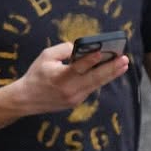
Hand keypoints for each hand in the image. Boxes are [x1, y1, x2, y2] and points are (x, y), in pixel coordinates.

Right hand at [9, 41, 128, 115]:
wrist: (26, 100)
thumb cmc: (36, 75)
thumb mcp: (46, 56)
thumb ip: (64, 50)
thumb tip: (82, 49)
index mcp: (59, 77)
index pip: (77, 68)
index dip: (90, 61)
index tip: (102, 53)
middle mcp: (68, 90)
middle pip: (94, 79)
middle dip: (111, 69)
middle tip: (125, 59)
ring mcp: (74, 98)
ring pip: (96, 84)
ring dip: (110, 74)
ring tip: (123, 65)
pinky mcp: (76, 102)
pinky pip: (90, 88)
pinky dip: (100, 79)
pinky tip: (110, 70)